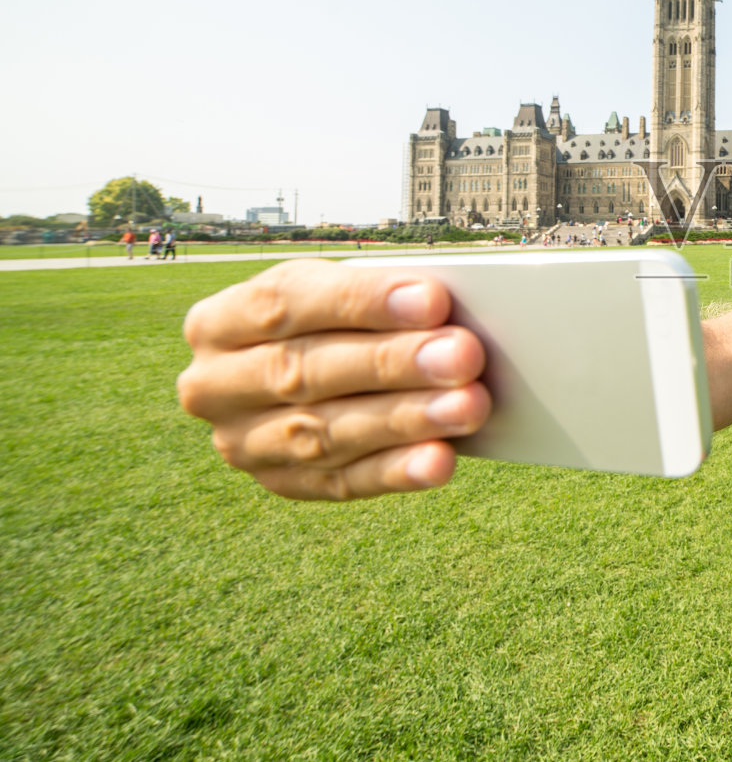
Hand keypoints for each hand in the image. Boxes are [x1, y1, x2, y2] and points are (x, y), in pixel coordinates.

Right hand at [178, 259, 487, 499]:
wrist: (306, 373)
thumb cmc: (334, 321)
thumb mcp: (335, 293)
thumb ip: (377, 298)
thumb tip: (443, 308)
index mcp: (219, 321)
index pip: (287, 304)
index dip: (363, 301)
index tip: (434, 299)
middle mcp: (215, 385)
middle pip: (307, 371)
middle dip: (393, 363)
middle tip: (465, 355)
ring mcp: (242, 443)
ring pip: (325, 432)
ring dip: (404, 420)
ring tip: (469, 405)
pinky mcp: (280, 484)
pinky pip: (342, 482)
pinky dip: (396, 471)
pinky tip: (441, 461)